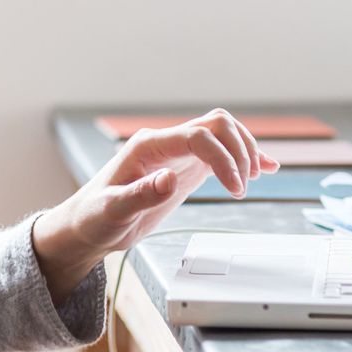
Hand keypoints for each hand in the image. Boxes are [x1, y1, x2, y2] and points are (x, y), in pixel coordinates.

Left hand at [32, 109, 280, 303]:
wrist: (87, 226)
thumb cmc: (93, 218)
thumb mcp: (112, 212)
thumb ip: (140, 194)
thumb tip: (169, 178)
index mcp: (147, 146)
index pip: (198, 136)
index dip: (223, 158)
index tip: (237, 188)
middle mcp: (165, 143)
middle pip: (216, 124)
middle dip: (239, 148)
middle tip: (247, 182)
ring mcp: (176, 154)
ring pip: (221, 133)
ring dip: (245, 149)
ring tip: (256, 177)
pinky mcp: (184, 168)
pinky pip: (218, 153)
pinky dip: (242, 158)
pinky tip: (265, 167)